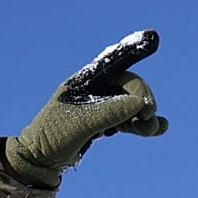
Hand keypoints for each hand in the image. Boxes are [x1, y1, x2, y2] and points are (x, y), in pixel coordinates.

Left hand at [5, 30, 168, 187]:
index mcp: (84, 82)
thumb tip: (140, 104)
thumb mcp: (80, 124)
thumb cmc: (52, 137)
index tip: (153, 37)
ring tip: (155, 128)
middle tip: (149, 115)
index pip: (113, 62)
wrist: (39, 160)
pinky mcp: (103, 121)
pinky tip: (158, 129)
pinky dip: (140, 124)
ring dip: (145, 115)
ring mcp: (99, 105)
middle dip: (143, 99)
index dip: (134, 50)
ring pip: (131, 104)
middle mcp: (94, 89)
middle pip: (129, 86)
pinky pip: (128, 118)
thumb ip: (109, 112)